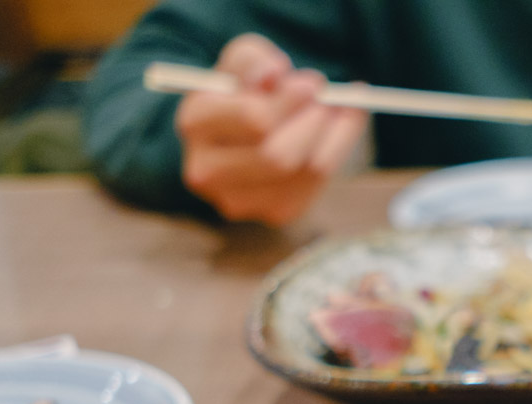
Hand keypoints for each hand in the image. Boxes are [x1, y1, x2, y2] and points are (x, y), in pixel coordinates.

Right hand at [174, 33, 368, 224]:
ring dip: (332, 138)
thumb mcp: (243, 60)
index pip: (253, 120)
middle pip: (277, 157)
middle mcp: (206, 170)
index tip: (313, 84)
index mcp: (195, 122)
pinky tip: (332, 136)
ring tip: (336, 112)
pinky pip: (314, 187)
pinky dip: (333, 156)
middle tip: (332, 101)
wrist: (240, 133)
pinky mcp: (270, 214)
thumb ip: (255, 60)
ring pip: (304, 173)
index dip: (291, 101)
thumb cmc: (242, 91)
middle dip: (314, 124)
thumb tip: (272, 74)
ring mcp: (237, 200)